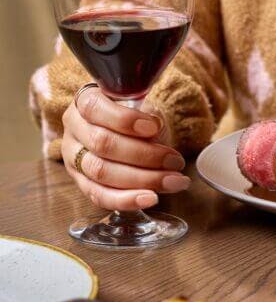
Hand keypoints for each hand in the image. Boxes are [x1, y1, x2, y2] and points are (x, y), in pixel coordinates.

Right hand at [61, 86, 188, 210]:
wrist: (131, 130)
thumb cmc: (137, 116)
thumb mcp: (143, 107)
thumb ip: (147, 118)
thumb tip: (154, 136)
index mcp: (84, 102)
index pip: (95, 108)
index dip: (125, 120)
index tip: (155, 127)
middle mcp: (74, 129)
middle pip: (102, 144)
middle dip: (144, 155)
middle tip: (176, 161)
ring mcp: (73, 158)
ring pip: (102, 173)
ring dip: (142, 179)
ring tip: (174, 181)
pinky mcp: (81, 183)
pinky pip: (99, 196)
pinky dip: (127, 200)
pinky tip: (152, 198)